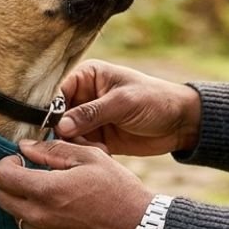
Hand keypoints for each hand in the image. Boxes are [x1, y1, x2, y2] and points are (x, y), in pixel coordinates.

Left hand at [0, 140, 153, 228]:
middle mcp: (41, 219)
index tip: (21, 161)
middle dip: (13, 184)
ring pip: (19, 218)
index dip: (7, 164)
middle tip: (34, 175)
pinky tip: (68, 214)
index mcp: (47, 191)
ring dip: (28, 204)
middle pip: (3, 198)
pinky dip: (44, 223)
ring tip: (55, 196)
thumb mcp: (91, 158)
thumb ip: (53, 151)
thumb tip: (25, 146)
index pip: (1, 177)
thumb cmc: (119, 190)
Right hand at [55, 60, 200, 155]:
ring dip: (75, 144)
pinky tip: (103, 152)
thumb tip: (60, 126)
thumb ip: (91, 113)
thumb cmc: (155, 100)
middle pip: (57, 115)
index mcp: (87, 76)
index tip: (48, 128)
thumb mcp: (123, 103)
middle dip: (60, 131)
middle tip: (72, 143)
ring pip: (66, 134)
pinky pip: (80, 146)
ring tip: (96, 147)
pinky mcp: (96, 137)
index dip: (49, 110)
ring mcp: (88, 118)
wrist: (180, 123)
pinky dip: (85, 152)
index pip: (57, 91)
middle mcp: (83, 95)